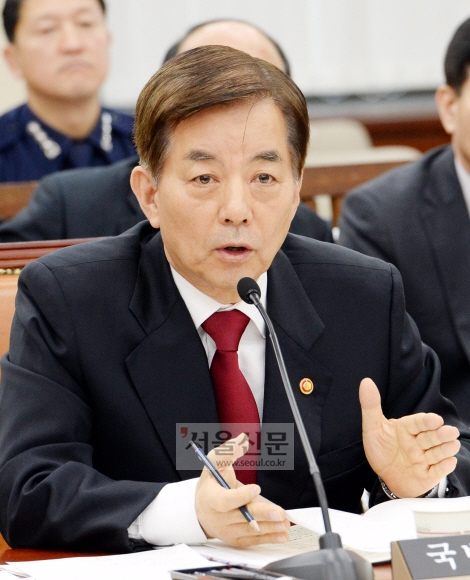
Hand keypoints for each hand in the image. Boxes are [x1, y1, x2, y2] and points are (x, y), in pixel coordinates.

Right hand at [195, 433, 289, 546]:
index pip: (225, 501)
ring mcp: (226, 530)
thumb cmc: (211, 482)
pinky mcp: (235, 539)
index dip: (240, 496)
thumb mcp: (215, 463)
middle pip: (241, 517)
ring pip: (250, 530)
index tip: (256, 488)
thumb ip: (228, 451)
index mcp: (211, 498)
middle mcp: (218, 517)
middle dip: (262, 514)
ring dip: (270, 527)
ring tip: (285, 522)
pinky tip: (282, 534)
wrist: (202, 507)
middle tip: (279, 513)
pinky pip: (252, 540)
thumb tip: (243, 439)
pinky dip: (268, 538)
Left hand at [360, 377, 459, 497]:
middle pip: (431, 437)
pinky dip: (444, 467)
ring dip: (445, 449)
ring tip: (452, 444)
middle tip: (450, 432)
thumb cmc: (381, 449)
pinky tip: (449, 461)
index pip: (417, 423)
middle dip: (441, 435)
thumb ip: (370, 405)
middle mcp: (418, 443)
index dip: (426, 421)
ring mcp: (424, 459)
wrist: (386, 476)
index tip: (435, 419)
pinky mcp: (428, 475)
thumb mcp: (372, 427)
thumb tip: (366, 382)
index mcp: (406, 429)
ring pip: (437, 453)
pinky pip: (437, 471)